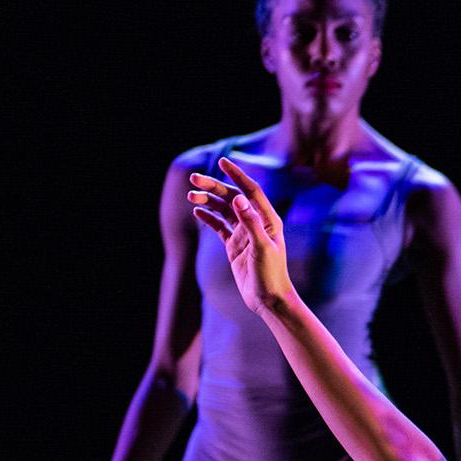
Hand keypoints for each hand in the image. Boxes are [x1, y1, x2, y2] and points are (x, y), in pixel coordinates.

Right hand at [187, 158, 295, 313]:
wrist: (269, 299)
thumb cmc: (270, 275)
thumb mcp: (261, 247)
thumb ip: (250, 222)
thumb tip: (238, 198)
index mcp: (268, 219)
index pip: (251, 191)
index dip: (237, 175)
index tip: (222, 161)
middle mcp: (256, 223)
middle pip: (232, 198)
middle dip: (214, 186)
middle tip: (194, 178)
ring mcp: (244, 234)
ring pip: (223, 210)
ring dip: (208, 200)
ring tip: (190, 195)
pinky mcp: (234, 246)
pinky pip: (219, 226)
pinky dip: (208, 217)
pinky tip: (197, 210)